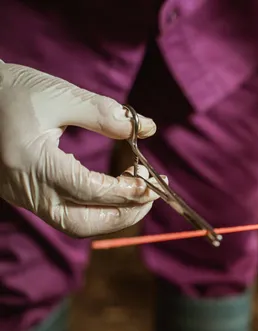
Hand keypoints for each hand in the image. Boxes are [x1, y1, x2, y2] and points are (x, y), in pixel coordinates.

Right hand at [0, 60, 161, 236]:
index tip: (153, 179)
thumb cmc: (9, 89)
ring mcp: (22, 196)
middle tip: (152, 195)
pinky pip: (65, 214)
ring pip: (74, 224)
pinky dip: (95, 208)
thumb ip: (104, 114)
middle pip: (82, 224)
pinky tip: (114, 188)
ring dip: (111, 215)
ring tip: (139, 193)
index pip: (90, 191)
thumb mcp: (59, 95)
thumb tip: (148, 128)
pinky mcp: (24, 194)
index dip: (127, 190)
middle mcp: (24, 189)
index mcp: (31, 162)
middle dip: (123, 215)